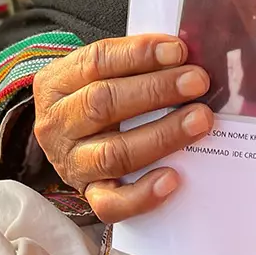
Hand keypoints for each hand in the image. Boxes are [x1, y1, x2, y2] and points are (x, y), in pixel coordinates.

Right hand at [33, 36, 213, 222]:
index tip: (178, 50)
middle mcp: (57, 124)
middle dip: (156, 90)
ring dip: (162, 135)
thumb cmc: (94, 99)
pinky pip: (112, 203)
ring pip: (114, 152)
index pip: (96, 62)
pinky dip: (143, 193)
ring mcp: (71, 163)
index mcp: (56, 83)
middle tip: (197, 82)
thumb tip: (183, 58)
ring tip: (199, 120)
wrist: (66, 142)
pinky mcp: (89, 195)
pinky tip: (172, 178)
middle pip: (103, 103)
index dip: (138, 54)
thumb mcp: (98, 74)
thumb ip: (132, 64)